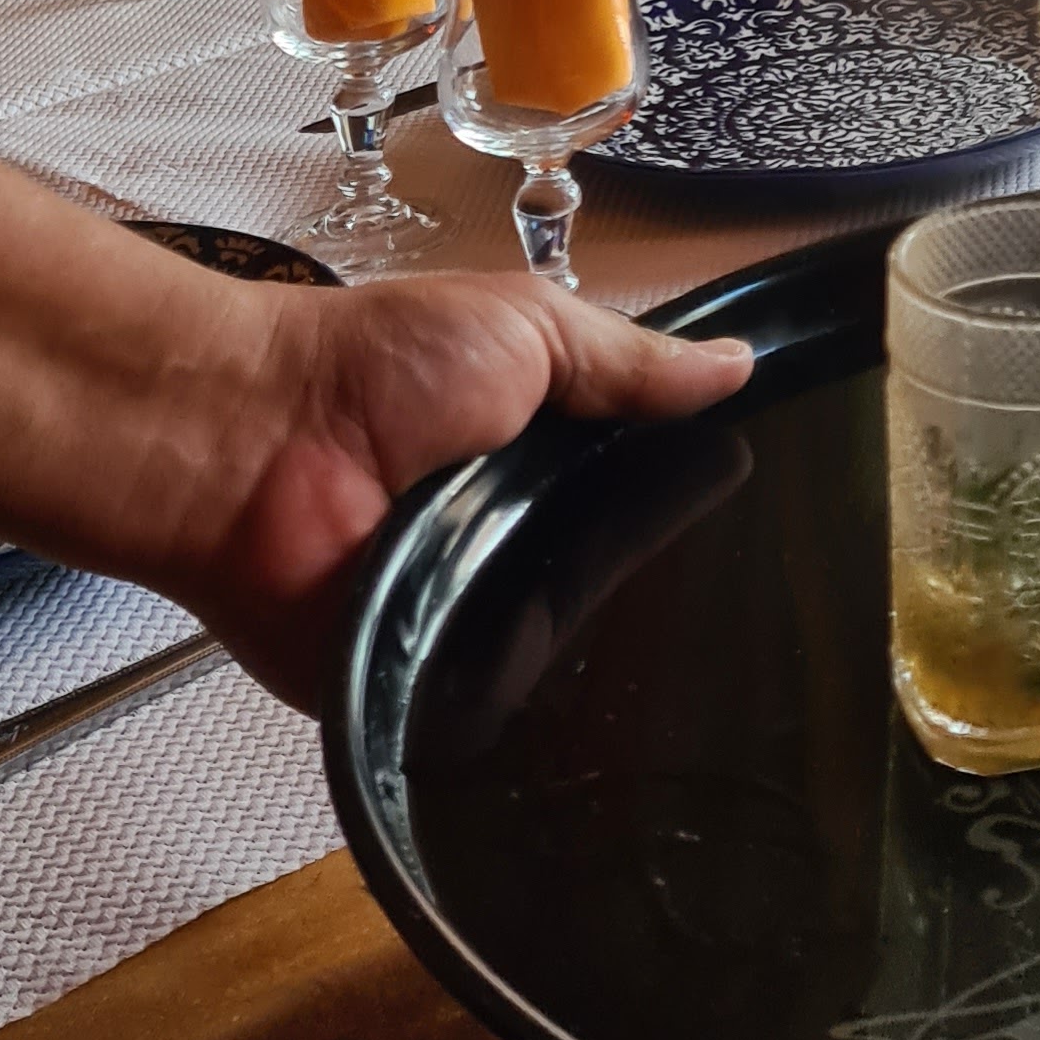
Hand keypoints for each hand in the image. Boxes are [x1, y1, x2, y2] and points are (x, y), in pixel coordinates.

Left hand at [174, 274, 751, 707]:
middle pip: (628, 582)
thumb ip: (629, 360)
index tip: (785, 500)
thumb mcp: (527, 328)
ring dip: (604, 637)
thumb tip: (738, 362)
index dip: (704, 497)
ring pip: (580, 654)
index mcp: (543, 460)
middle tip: (737, 579)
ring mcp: (474, 623)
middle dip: (672, 579)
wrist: (255, 446)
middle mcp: (515, 546)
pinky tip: (577, 688)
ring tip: (665, 637)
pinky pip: (510, 711)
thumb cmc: (374, 366)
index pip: (650, 496)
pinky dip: (534, 695)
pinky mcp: (429, 695)